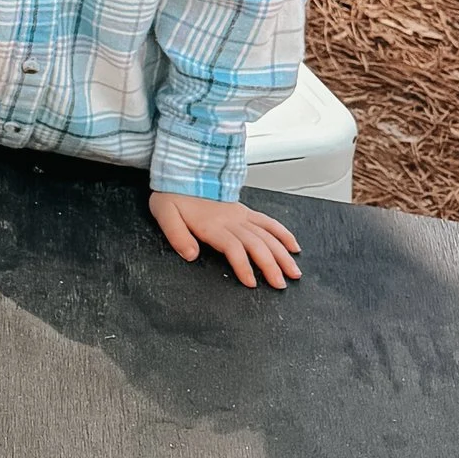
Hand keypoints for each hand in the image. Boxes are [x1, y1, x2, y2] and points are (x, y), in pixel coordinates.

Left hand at [149, 190, 301, 287]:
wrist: (183, 173)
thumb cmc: (173, 195)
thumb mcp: (165, 214)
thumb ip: (177, 236)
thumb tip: (191, 255)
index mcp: (212, 225)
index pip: (234, 247)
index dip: (244, 265)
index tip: (251, 282)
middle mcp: (231, 220)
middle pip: (256, 244)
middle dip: (271, 265)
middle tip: (280, 284)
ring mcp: (240, 215)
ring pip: (267, 235)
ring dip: (282, 254)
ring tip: (293, 272)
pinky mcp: (244, 211)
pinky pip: (268, 222)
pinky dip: (283, 234)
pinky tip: (293, 247)